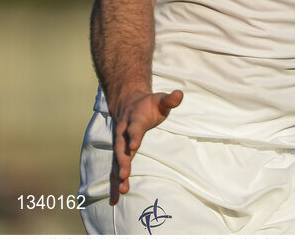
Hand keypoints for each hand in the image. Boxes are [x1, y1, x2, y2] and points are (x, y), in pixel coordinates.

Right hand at [109, 89, 182, 204]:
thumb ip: (170, 100)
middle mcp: (124, 133)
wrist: (128, 103)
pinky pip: (116, 169)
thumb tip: (179, 94)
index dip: (134, 136)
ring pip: (117, 161)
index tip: (134, 145)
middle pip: (121, 148)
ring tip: (121, 192)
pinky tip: (115, 199)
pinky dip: (115, 184)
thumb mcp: (160, 100)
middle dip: (122, 162)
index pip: (134, 129)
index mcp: (134, 121)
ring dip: (118, 177)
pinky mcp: (120, 154)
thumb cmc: (148, 105)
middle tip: (124, 175)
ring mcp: (120, 144)